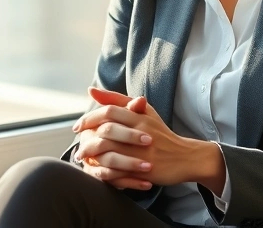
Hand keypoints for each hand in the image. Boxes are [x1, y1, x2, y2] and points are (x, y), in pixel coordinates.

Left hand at [73, 87, 224, 191]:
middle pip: (106, 130)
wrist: (185, 156)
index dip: (89, 118)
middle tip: (77, 144)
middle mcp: (140, 131)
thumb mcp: (144, 112)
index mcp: (139, 115)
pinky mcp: (144, 169)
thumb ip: (118, 100)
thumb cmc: (160, 133)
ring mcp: (142, 151)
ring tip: (82, 158)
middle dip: (87, 137)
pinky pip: (118, 171)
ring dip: (92, 155)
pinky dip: (104, 172)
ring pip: (110, 151)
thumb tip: (92, 90)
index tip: (77, 126)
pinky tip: (95, 171)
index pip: (109, 112)